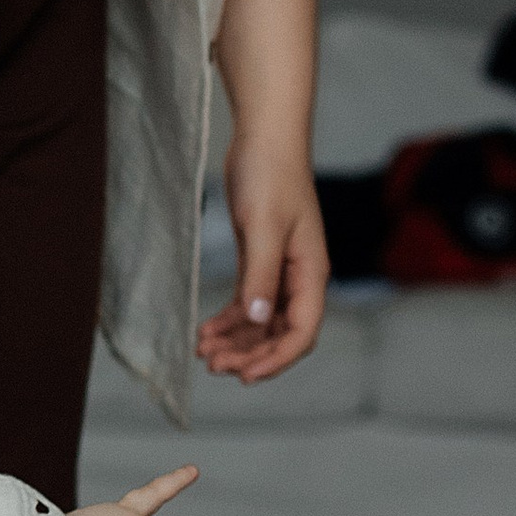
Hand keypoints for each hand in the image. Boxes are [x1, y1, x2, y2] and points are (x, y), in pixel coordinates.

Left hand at [197, 143, 328, 383]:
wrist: (264, 140)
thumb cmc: (271, 176)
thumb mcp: (263, 227)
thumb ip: (260, 276)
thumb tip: (256, 320)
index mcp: (311, 272)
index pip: (302, 331)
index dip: (276, 359)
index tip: (245, 375)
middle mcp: (299, 277)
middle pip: (280, 333)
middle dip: (250, 354)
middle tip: (213, 366)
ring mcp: (279, 271)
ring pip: (260, 322)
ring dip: (236, 341)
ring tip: (204, 353)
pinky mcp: (258, 261)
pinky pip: (246, 303)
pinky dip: (228, 321)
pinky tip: (205, 332)